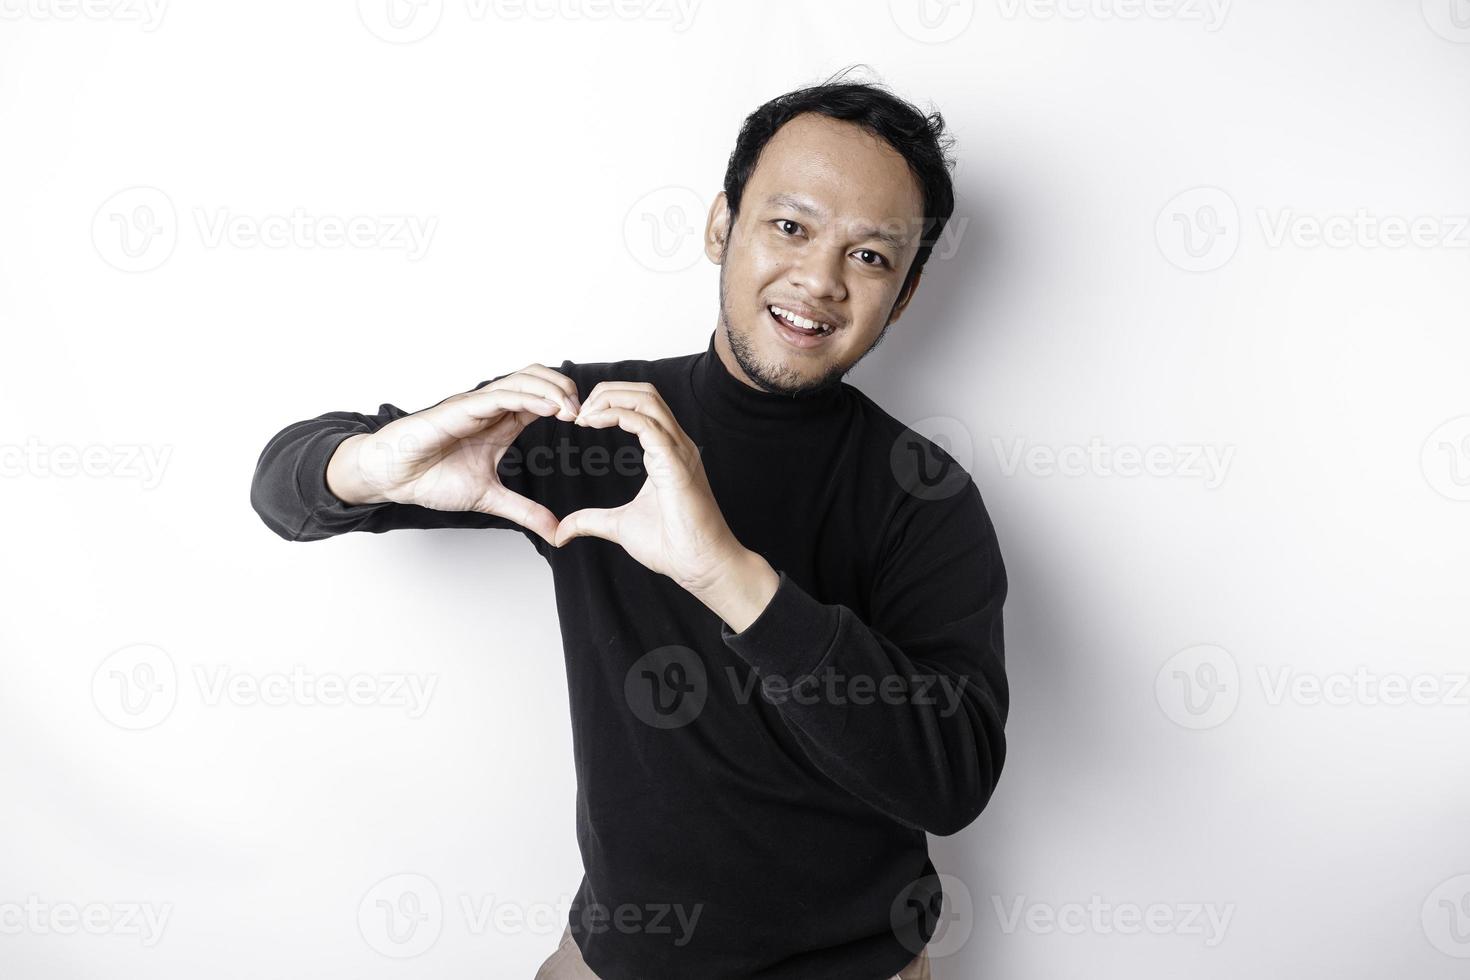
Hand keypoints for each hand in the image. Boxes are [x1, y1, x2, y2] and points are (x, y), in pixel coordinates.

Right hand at [327, 363, 580, 545]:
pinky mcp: (462, 408)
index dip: (569, 404)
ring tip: (574, 411)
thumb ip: (525, 511)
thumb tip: (557, 532)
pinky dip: (528, 397)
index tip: (590, 424)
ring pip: (524, 380)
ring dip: (554, 391)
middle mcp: (493, 408)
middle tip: (589, 415)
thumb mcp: (491, 498)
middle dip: (568, 391)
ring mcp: (478, 405)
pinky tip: (550, 407)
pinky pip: (500, 395)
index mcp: (503, 422)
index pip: (544, 398)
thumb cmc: (432, 479)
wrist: (395, 478)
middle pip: (539, 379)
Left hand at [552, 382, 745, 591]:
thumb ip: (589, 521)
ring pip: (648, 400)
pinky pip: (649, 425)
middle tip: (578, 411)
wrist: (700, 566)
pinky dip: (619, 415)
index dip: (609, 402)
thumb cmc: (672, 546)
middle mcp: (675, 445)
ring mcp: (679, 452)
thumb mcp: (619, 527)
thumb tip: (561, 531)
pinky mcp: (677, 464)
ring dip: (611, 398)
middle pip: (644, 393)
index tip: (580, 419)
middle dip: (608, 391)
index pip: (641, 406)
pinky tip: (595, 422)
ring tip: (585, 414)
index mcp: (666, 453)